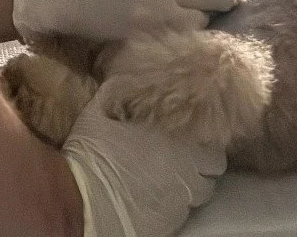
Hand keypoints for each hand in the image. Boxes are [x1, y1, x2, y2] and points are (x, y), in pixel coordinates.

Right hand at [5, 0, 234, 41]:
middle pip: (215, 0)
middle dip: (218, 1)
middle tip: (216, 2)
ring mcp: (156, 17)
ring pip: (202, 23)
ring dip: (199, 19)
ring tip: (187, 14)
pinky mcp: (147, 39)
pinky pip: (181, 39)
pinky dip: (181, 35)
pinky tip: (173, 29)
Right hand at [62, 88, 224, 236]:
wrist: (83, 199)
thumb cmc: (93, 153)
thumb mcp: (100, 109)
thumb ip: (118, 89)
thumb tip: (125, 74)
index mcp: (176, 141)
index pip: (213, 145)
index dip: (203, 140)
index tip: (190, 136)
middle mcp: (186, 173)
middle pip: (213, 172)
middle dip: (202, 164)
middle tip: (182, 157)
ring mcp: (179, 202)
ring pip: (200, 194)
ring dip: (190, 185)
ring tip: (168, 177)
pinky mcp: (169, 226)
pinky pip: (182, 214)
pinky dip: (174, 205)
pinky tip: (155, 196)